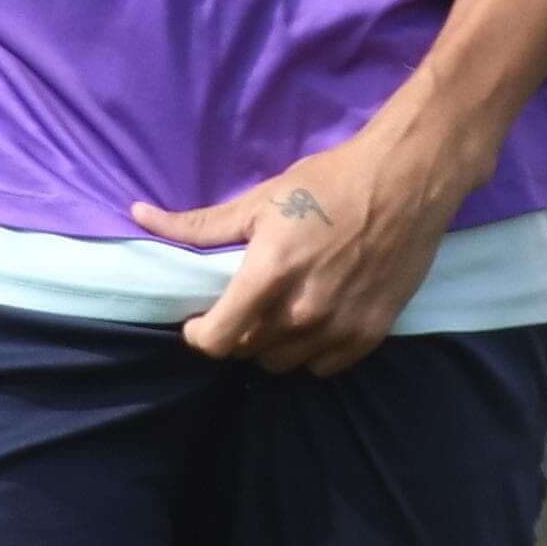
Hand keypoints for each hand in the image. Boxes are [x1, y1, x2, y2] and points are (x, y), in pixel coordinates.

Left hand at [129, 120, 473, 375]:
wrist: (407, 179)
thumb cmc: (330, 183)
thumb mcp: (260, 199)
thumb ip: (199, 224)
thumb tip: (138, 216)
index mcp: (269, 275)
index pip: (214, 341)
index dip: (197, 334)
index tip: (199, 319)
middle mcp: (302, 311)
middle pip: (245, 351)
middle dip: (234, 331)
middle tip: (244, 303)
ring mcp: (339, 326)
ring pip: (282, 363)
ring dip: (270, 344)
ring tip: (278, 311)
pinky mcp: (370, 334)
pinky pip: (322, 366)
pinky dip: (310, 350)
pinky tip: (313, 318)